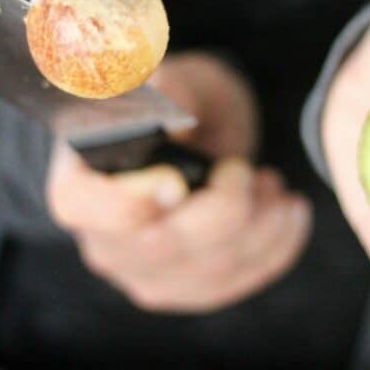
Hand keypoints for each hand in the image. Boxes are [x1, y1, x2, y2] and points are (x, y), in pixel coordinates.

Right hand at [45, 51, 311, 312]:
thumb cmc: (178, 101)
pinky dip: (276, 246)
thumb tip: (177, 120)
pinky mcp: (188, 289)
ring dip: (259, 225)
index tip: (176, 182)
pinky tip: (290, 211)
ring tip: (272, 181)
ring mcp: (144, 273)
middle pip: (160, 246)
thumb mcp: (177, 80)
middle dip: (221, 207)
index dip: (127, 203)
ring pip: (208, 270)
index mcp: (79, 180)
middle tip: (244, 167)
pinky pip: (236, 283)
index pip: (80, 206)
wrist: (198, 135)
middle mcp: (103, 239)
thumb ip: (174, 92)